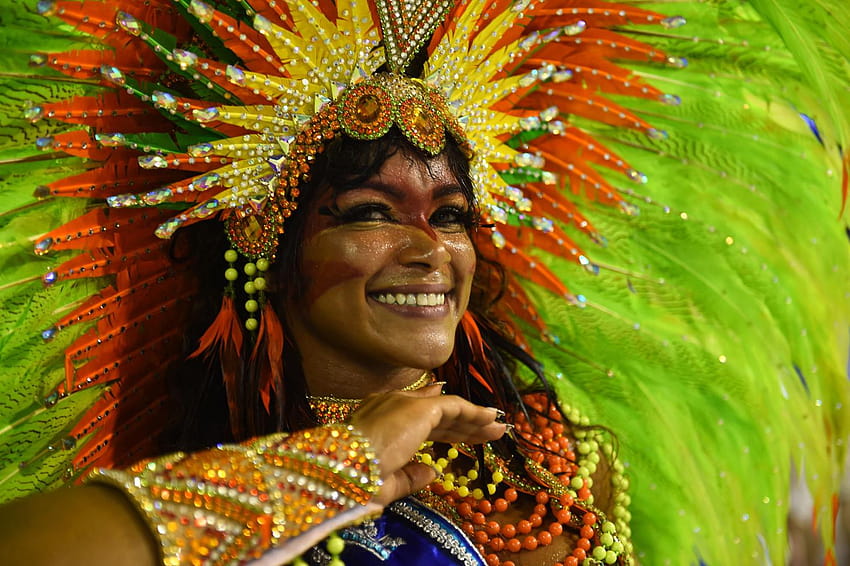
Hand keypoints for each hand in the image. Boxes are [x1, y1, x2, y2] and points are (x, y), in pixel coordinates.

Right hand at [349, 384, 505, 505]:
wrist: (344, 467)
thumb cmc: (356, 481)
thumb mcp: (386, 481)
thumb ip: (410, 474)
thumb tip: (432, 470)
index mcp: (377, 419)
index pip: (415, 417)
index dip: (443, 426)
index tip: (462, 430)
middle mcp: (389, 403)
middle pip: (436, 413)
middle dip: (464, 425)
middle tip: (488, 432)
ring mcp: (404, 402)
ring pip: (448, 408)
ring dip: (475, 419)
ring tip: (498, 427)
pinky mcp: (419, 407)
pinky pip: (454, 407)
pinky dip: (474, 412)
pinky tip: (490, 420)